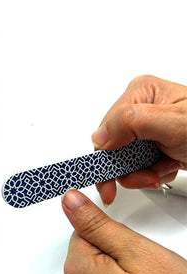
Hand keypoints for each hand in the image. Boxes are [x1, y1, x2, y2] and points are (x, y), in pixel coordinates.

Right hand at [91, 75, 186, 205]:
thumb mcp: (173, 122)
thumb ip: (131, 123)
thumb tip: (99, 135)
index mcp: (141, 93)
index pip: (106, 128)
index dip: (107, 156)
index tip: (109, 180)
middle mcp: (142, 109)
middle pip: (113, 146)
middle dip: (128, 168)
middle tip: (145, 177)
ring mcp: (149, 129)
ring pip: (125, 159)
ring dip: (141, 173)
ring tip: (161, 171)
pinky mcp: (157, 145)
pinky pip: (139, 164)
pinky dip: (151, 174)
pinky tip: (167, 168)